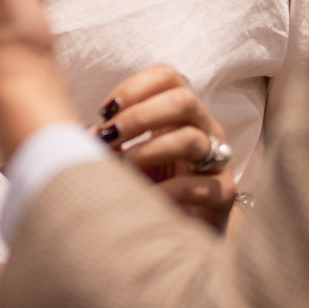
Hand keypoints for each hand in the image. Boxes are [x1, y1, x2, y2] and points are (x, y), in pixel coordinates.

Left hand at [95, 65, 235, 229]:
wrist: (183, 230)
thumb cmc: (151, 184)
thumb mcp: (130, 153)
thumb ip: (112, 138)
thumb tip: (86, 133)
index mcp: (181, 113)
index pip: (167, 77)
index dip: (135, 87)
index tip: (105, 111)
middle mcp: (204, 129)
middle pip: (184, 100)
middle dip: (140, 115)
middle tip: (110, 136)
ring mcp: (218, 160)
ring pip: (190, 139)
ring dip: (147, 150)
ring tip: (121, 166)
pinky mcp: (222, 194)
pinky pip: (195, 186)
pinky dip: (162, 191)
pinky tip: (141, 198)